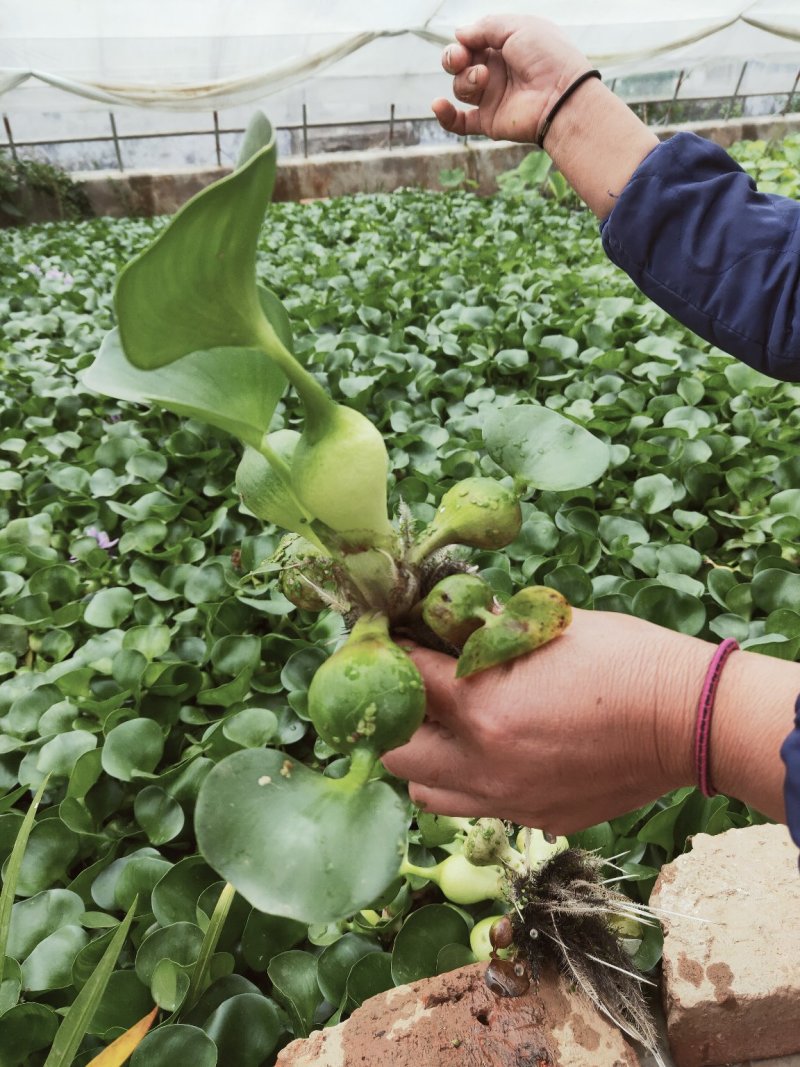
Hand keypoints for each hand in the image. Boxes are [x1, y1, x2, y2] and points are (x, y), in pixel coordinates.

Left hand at [383, 609, 713, 833]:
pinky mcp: (538, 820)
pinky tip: (500, 751)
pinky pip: (480, 806)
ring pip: (428, 792)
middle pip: (396, 750)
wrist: (690, 721)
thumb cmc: (624, 659)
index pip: (406, 678)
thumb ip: (487, 629)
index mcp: (482, 708)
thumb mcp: (548, 626)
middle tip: (415, 687)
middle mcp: (484, 765)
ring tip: (448, 726)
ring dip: (426, 757)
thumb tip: (449, 618)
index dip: (391, 651)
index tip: (391, 638)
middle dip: (397, 712)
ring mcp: (510, 800)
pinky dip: (473, 780)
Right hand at [433, 15, 591, 142]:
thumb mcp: (517, 27)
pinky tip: (438, 106)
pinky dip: (445, 116)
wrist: (561, 95)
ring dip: (466, 80)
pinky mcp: (489, 121)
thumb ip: (485, 28)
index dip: (463, 41)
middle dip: (453, 58)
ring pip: (460, 87)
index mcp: (504, 47)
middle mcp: (496, 71)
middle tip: (461, 59)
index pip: (471, 42)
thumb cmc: (547, 56)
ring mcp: (492, 97)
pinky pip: (459, 122)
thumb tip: (459, 35)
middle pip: (460, 64)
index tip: (467, 41)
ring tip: (483, 79)